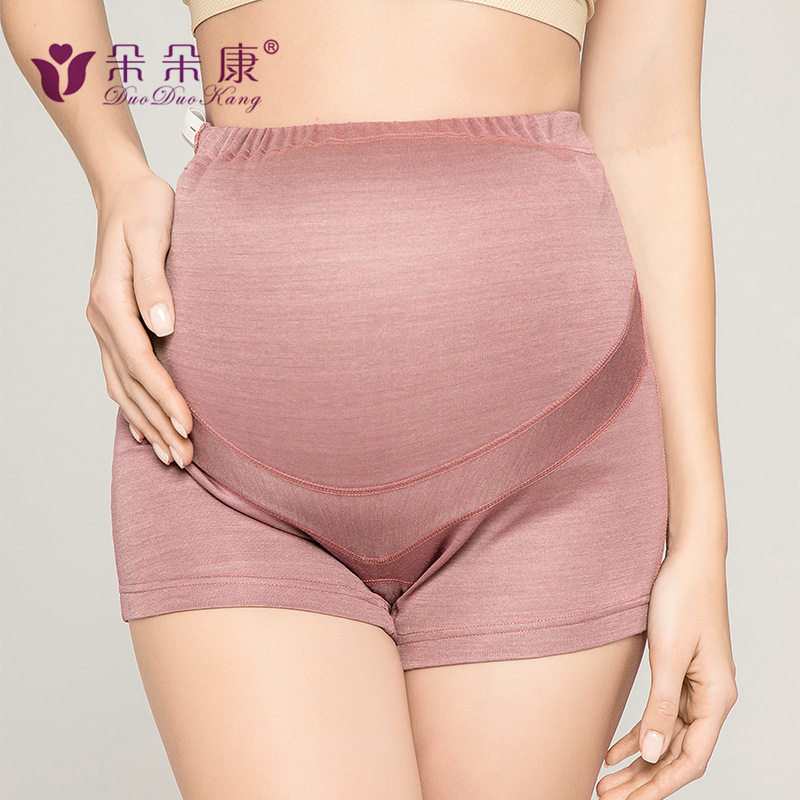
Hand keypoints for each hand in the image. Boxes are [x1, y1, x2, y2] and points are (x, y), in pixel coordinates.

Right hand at [85, 168, 193, 467]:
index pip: (141, 363)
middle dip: (157, 424)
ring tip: (167, 453)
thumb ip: (157, 281)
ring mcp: (104, 325)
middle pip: (130, 385)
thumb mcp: (154, 235)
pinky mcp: (113, 324)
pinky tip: (142, 424)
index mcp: (112, 301)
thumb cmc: (146, 208)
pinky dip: (130, 404)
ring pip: (122, 386)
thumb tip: (164, 325)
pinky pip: (118, 374)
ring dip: (144, 422)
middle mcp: (103, 319)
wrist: (124, 191)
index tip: (188, 427)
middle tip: (183, 459)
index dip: (165, 398)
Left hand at [596, 541, 737, 798]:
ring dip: (638, 761)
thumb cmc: (683, 598)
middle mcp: (710, 698)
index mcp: (716, 698)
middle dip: (644, 780)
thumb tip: (652, 754)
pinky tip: (613, 748)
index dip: (660, 784)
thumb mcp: (669, 653)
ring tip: (606, 780)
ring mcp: (695, 687)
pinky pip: (660, 715)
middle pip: (677, 753)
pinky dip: (638, 734)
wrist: (687, 559)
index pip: (691, 759)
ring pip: (666, 738)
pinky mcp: (679, 673)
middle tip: (605, 795)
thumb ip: (661, 705)